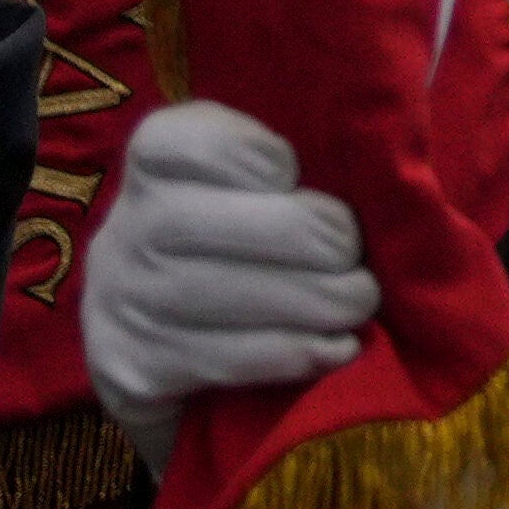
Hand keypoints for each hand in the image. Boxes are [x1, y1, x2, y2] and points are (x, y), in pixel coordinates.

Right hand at [79, 103, 379, 434]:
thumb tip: (385, 166)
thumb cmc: (232, 233)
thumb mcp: (247, 178)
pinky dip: (290, 353)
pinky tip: (335, 347)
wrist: (147, 336)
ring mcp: (123, 300)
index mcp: (157, 158)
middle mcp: (127, 225)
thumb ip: (290, 165)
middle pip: (213, 222)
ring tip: (358, 303)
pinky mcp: (133, 367)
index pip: (194, 140)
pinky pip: (219, 358)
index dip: (258, 157)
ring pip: (219, 296)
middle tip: (355, 257)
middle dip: (307, 239)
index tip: (296, 176)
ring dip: (310, 301)